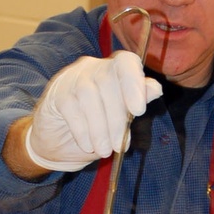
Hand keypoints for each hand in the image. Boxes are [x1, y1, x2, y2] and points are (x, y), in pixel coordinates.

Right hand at [25, 52, 162, 171]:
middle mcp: (93, 67)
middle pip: (108, 82)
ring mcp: (72, 78)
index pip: (126, 62)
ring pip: (89, 95)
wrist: (57, 142)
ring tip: (104, 150)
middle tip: (118, 146)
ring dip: (99, 128)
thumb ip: (137, 101)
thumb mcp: (120, 117)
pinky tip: (87, 145)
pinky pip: (71, 108)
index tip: (138, 111)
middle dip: (116, 119)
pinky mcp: (56, 93)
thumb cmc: (95, 127)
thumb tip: (156, 89)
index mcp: (114, 70)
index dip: (134, 83)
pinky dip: (82, 130)